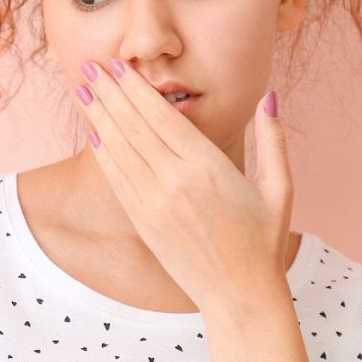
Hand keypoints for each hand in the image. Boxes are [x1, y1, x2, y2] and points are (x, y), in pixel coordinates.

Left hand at [64, 54, 294, 314]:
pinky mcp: (143, 222)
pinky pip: (117, 179)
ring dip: (98, 116)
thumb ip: (273, 140)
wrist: (238, 296)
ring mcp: (154, 203)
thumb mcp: (280, 189)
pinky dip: (102, 152)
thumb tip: (270, 96)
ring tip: (81, 88)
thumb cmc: (263, 241)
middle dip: (108, 93)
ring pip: (118, 149)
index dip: (136, 89)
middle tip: (89, 65)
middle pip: (133, 126)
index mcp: (207, 168)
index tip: (119, 66)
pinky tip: (92, 132)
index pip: (162, 117)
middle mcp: (174, 182)